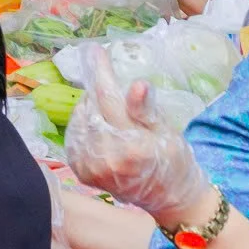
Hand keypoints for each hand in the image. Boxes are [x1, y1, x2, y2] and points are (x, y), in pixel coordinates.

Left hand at [62, 45, 215, 225]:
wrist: (168, 198)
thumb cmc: (173, 160)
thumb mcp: (166, 132)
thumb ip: (146, 109)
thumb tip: (137, 85)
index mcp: (131, 147)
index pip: (109, 99)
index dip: (101, 72)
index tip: (95, 50)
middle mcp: (106, 159)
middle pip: (90, 108)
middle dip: (96, 90)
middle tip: (106, 80)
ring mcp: (91, 168)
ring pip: (79, 120)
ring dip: (89, 107)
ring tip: (107, 107)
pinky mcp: (82, 172)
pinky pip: (75, 137)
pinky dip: (83, 124)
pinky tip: (97, 122)